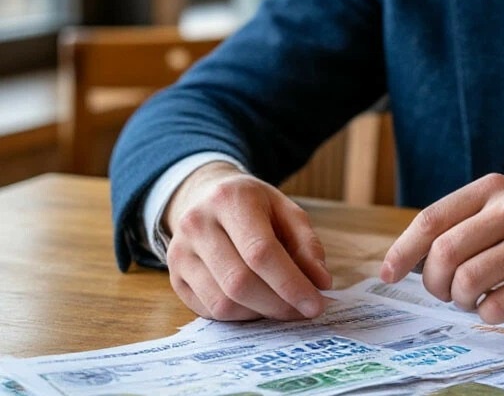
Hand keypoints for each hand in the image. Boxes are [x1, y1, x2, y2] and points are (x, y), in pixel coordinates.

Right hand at [163, 162, 332, 320]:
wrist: (206, 196)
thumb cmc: (253, 205)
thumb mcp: (285, 210)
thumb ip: (306, 244)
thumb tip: (320, 283)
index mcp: (230, 199)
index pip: (261, 251)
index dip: (290, 283)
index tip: (316, 304)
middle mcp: (198, 223)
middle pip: (240, 281)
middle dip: (278, 304)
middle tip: (304, 311)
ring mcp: (180, 252)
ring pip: (223, 302)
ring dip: (260, 313)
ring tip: (283, 306)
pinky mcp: (174, 276)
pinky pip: (210, 310)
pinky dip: (241, 315)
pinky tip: (258, 304)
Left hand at [380, 173, 503, 323]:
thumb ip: (471, 221)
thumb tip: (416, 258)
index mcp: (496, 188)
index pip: (433, 219)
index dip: (403, 250)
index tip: (387, 274)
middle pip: (444, 253)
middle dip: (433, 283)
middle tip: (445, 293)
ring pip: (467, 281)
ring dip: (461, 301)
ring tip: (474, 299)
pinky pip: (497, 306)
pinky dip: (488, 314)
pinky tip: (500, 306)